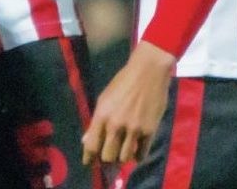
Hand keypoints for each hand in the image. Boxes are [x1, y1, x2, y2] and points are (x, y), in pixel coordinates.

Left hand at [81, 42, 174, 165]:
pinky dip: (137, 157)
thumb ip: (96, 122)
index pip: (91, 144)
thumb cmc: (122, 84)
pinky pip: (142, 154)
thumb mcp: (104, 100)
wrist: (147, 74)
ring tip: (122, 153)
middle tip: (108, 158)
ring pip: (124, 158)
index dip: (88, 157)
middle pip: (107, 156)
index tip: (88, 164)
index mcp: (102, 115)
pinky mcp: (150, 131)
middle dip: (106, 160)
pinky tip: (135, 154)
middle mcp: (116, 124)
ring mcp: (134, 129)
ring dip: (122, 158)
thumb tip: (86, 141)